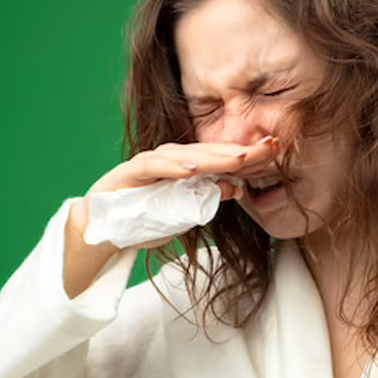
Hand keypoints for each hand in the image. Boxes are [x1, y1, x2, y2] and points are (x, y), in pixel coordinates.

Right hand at [70, 137, 279, 248]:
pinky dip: (174, 166)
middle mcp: (171, 159)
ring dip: (213, 156)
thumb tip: (237, 188)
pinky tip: (193, 169)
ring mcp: (151, 163)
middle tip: (268, 148)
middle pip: (210, 152)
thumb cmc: (143, 218)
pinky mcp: (130, 171)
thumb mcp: (183, 214)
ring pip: (186, 155)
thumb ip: (207, 200)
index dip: (249, 155)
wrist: (100, 229)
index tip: (277, 150)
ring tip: (238, 158)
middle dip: (240, 151)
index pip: (222, 158)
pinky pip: (154, 166)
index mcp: (187, 167)